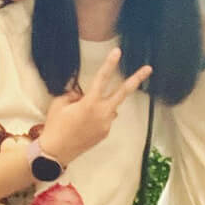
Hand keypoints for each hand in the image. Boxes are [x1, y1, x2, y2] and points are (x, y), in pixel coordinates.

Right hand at [38, 48, 151, 165]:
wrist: (56, 152)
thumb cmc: (56, 126)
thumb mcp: (60, 104)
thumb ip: (73, 94)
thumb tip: (82, 94)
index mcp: (90, 103)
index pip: (102, 78)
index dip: (110, 63)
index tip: (117, 52)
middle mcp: (102, 113)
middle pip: (123, 92)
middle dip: (137, 79)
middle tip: (148, 69)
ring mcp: (106, 124)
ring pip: (110, 107)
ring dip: (101, 104)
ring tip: (80, 115)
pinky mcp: (105, 133)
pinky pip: (105, 118)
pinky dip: (97, 115)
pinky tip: (83, 123)